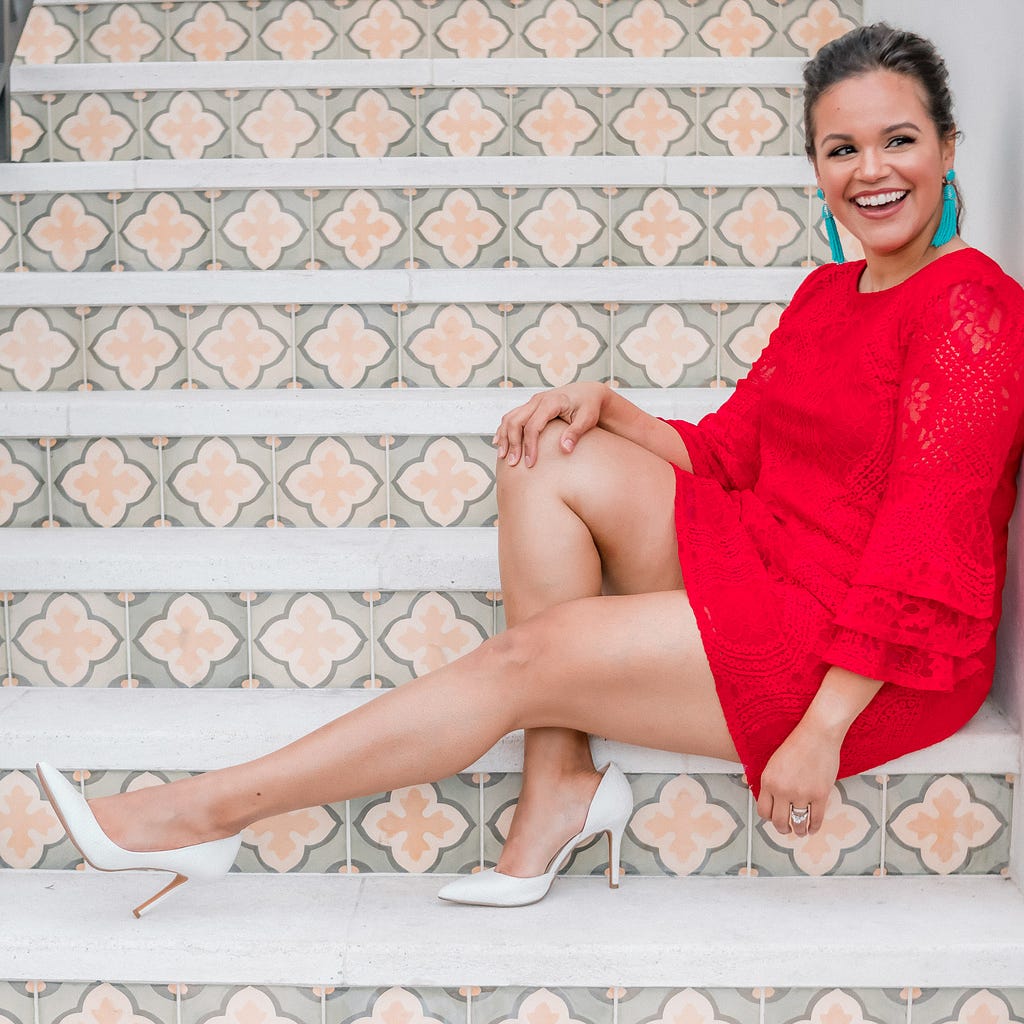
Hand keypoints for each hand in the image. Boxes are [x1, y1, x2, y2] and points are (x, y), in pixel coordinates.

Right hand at [493, 383, 607, 467]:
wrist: (588, 392)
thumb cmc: (589, 406)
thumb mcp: (587, 419)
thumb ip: (575, 433)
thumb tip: (565, 449)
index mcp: (551, 402)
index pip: (533, 426)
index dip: (529, 446)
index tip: (530, 463)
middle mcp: (538, 400)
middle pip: (516, 421)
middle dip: (512, 443)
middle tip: (513, 463)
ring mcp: (532, 402)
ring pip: (510, 418)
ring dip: (504, 437)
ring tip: (503, 456)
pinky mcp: (530, 406)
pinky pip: (511, 416)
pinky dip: (504, 429)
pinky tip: (500, 442)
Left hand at [755, 720, 840, 836]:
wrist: (817, 734)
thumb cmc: (797, 744)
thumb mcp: (774, 762)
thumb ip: (770, 781)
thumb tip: (765, 796)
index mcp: (768, 781)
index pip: (763, 811)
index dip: (768, 817)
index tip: (773, 818)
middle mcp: (782, 790)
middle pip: (779, 821)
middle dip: (782, 828)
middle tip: (785, 829)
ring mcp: (801, 794)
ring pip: (798, 823)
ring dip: (799, 831)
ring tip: (800, 831)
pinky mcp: (819, 795)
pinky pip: (815, 819)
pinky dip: (814, 827)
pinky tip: (812, 828)